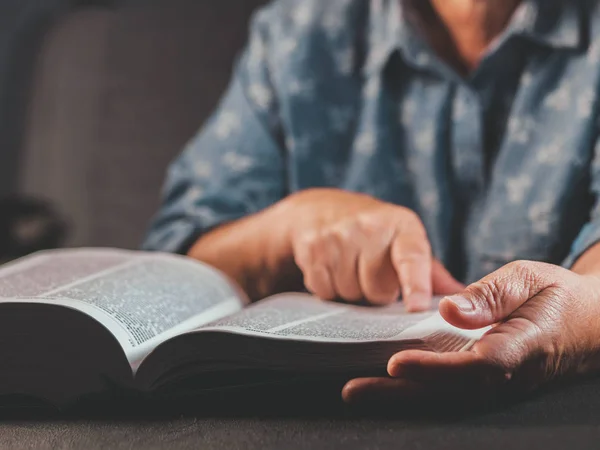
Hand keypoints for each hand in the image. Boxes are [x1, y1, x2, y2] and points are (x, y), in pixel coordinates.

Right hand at [276, 188, 462, 310]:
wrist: (318, 211)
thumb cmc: (373, 235)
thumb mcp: (403, 243)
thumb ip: (431, 274)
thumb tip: (463, 301)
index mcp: (402, 226)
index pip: (411, 258)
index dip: (415, 285)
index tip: (416, 307)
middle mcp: (371, 226)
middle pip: (378, 290)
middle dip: (377, 292)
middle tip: (372, 273)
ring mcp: (338, 235)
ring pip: (351, 293)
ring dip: (352, 290)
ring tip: (350, 269)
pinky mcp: (313, 247)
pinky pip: (325, 290)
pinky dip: (328, 288)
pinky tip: (331, 269)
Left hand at [343, 261, 599, 404]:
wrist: (589, 325)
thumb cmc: (557, 297)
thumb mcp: (531, 278)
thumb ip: (492, 294)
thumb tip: (447, 309)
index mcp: (524, 346)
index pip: (477, 366)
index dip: (436, 369)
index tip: (396, 363)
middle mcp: (509, 376)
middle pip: (451, 393)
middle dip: (400, 394)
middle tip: (352, 390)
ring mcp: (499, 386)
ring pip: (446, 399)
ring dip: (400, 398)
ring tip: (356, 392)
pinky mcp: (488, 385)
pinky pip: (450, 393)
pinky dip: (415, 392)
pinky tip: (385, 386)